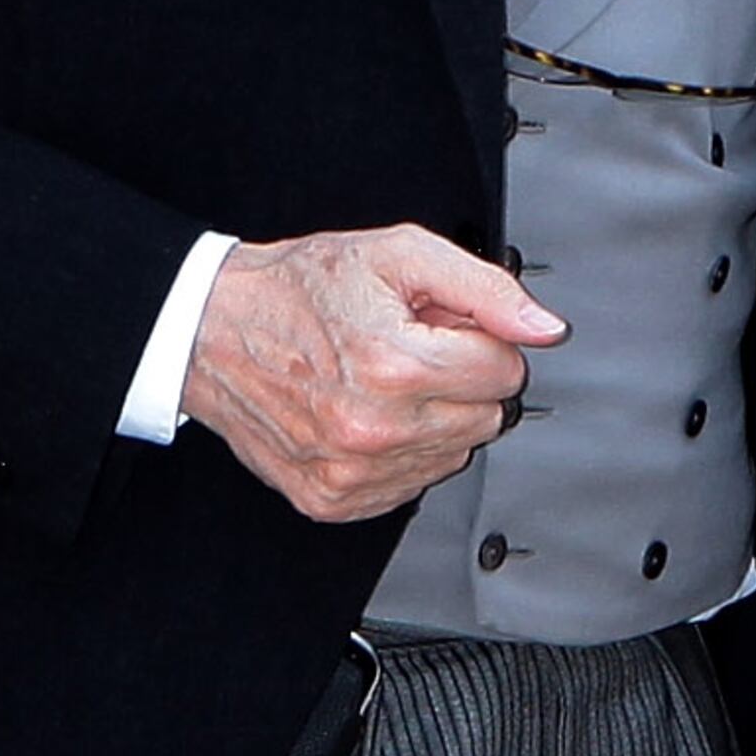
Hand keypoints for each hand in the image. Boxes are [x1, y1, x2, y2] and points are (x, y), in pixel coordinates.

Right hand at [177, 226, 563, 523]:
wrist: (211, 331)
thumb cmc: (298, 290)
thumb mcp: (398, 256)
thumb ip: (485, 289)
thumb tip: (543, 329)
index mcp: (394, 365)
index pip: (504, 372)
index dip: (478, 340)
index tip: (441, 328)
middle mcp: (374, 428)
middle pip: (486, 419)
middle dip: (458, 380)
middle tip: (408, 351)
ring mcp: (352, 473)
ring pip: (452, 456)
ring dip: (430, 420)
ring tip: (380, 382)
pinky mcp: (334, 500)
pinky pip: (409, 487)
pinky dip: (397, 454)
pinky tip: (363, 416)